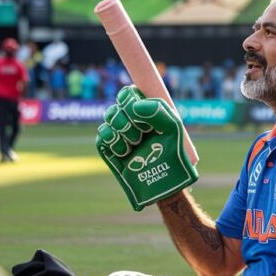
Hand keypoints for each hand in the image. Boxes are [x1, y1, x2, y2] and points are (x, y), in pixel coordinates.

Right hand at [96, 86, 197, 210]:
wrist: (164, 182)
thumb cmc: (173, 154)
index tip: (141, 114)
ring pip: (108, 120)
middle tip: (141, 135)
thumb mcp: (172, 127)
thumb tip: (134, 107)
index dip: (130, 99)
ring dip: (121, 132)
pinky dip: (112, 141)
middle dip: (127, 120)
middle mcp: (130, 121)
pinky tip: (124, 151)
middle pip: (116, 107)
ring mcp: (119, 135)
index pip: (128, 93)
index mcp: (144, 111)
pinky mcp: (110, 150)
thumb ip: (157, 110)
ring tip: (134, 145)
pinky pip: (102, 137)